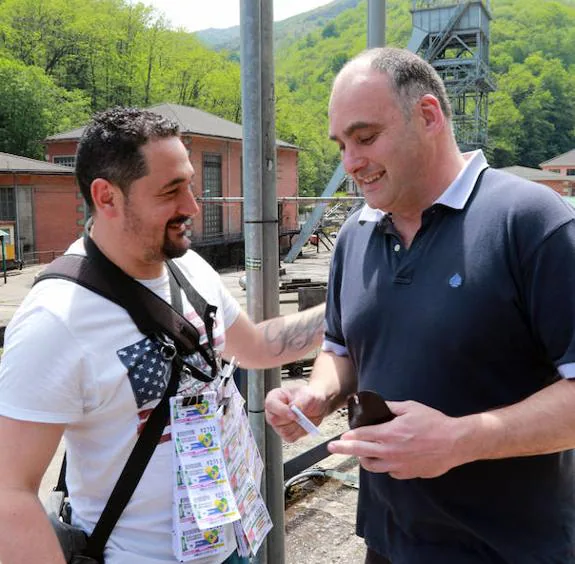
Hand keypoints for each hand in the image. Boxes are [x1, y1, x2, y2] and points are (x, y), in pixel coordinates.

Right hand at [265, 384, 328, 442]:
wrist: (315, 405)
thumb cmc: (309, 396)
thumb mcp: (308, 395)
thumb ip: (301, 401)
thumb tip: (295, 408)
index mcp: (275, 397)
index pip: (270, 404)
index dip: (281, 410)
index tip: (294, 414)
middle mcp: (273, 411)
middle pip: (274, 420)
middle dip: (291, 420)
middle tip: (302, 416)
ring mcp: (278, 424)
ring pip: (284, 431)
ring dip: (297, 426)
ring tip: (304, 418)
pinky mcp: (284, 433)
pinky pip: (290, 438)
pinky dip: (299, 433)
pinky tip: (303, 425)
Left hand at [327, 400, 462, 478]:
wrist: (455, 443)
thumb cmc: (433, 422)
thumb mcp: (410, 408)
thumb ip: (391, 407)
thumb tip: (379, 406)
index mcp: (390, 433)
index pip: (362, 435)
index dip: (349, 435)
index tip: (341, 436)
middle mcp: (390, 451)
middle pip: (360, 451)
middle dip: (343, 449)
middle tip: (332, 448)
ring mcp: (398, 465)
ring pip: (372, 466)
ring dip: (363, 459)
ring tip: (359, 453)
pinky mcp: (407, 474)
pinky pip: (389, 471)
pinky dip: (384, 464)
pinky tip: (386, 457)